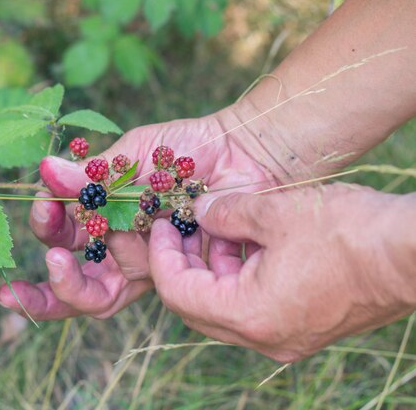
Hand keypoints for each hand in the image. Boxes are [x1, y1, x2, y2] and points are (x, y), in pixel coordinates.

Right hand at [0, 113, 272, 319]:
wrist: (239, 154)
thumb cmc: (184, 149)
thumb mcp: (132, 155)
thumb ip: (93, 174)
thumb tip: (45, 168)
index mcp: (103, 213)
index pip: (62, 232)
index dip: (45, 224)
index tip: (43, 203)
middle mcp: (117, 244)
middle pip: (73, 279)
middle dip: (45, 286)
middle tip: (38, 271)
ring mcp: (143, 263)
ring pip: (97, 294)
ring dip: (71, 284)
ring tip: (63, 260)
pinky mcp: (169, 275)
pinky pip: (135, 288)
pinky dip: (114, 274)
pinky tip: (116, 246)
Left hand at [149, 184, 415, 361]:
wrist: (412, 254)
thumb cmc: (349, 233)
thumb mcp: (275, 212)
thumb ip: (225, 213)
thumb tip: (199, 212)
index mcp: (249, 315)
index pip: (179, 294)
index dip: (161, 257)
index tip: (160, 227)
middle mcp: (264, 338)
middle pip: (198, 307)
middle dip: (184, 264)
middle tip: (181, 228)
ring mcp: (285, 337)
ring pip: (226, 307)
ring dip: (214, 268)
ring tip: (219, 228)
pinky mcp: (303, 328)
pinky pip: (254, 307)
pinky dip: (241, 277)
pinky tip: (248, 242)